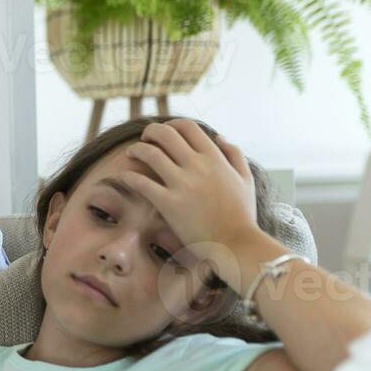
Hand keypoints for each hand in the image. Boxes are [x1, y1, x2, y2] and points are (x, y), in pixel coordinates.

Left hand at [117, 120, 258, 266]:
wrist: (237, 246)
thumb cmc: (242, 215)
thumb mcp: (245, 180)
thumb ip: (234, 155)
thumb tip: (218, 137)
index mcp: (215, 158)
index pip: (187, 126)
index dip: (171, 125)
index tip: (163, 134)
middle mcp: (198, 166)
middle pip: (165, 133)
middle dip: (149, 132)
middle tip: (143, 140)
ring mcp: (183, 184)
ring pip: (149, 153)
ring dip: (136, 150)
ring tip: (130, 154)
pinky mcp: (169, 204)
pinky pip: (141, 182)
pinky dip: (129, 176)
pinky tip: (125, 177)